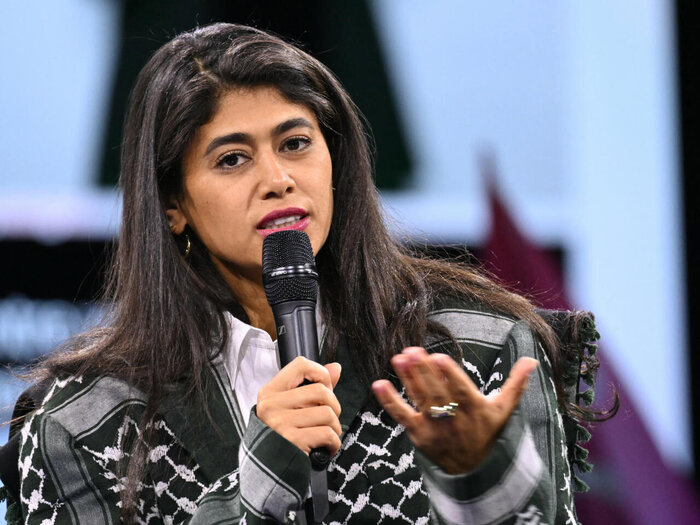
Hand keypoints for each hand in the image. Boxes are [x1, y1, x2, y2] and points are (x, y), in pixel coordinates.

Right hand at [257, 356, 342, 455]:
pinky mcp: (292, 442)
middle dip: (333, 407)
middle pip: (321, 391)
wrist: (268, 473)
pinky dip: (334, 444)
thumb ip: (314, 386)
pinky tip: (325, 448)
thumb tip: (335, 368)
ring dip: (334, 428)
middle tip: (326, 420)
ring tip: (325, 436)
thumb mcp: (291, 409)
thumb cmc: (282, 438)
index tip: (324, 388)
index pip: (301, 365)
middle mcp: (272, 405)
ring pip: (327, 413)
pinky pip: (328, 434)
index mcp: (270, 392)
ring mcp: (280, 423)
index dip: (321, 374)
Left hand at [372, 347, 536, 473]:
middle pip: (437, 393)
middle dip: (424, 372)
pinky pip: (402, 416)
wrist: (475, 472)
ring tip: (399, 358)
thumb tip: (531, 360)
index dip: (450, 376)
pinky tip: (379, 384)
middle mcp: (454, 420)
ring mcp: (434, 428)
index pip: (461, 391)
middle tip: (413, 351)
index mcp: (476, 410)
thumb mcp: (504, 410)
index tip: (439, 357)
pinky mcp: (418, 434)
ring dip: (408, 379)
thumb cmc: (489, 433)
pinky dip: (390, 401)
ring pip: (420, 401)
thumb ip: (516, 384)